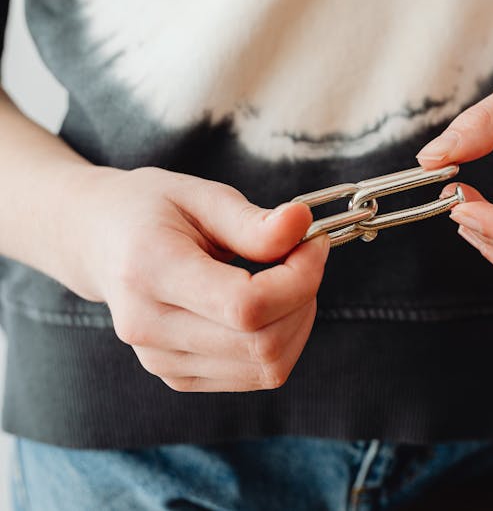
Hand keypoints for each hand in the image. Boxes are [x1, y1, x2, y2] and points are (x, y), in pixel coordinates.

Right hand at [66, 166, 326, 391]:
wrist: (98, 241)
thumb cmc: (151, 210)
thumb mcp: (200, 196)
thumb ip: (253, 221)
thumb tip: (303, 225)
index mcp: (150, 271)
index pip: (246, 306)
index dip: (299, 279)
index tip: (313, 242)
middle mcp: (149, 327)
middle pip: (263, 343)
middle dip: (305, 297)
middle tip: (305, 254)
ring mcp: (161, 360)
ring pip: (268, 367)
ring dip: (299, 321)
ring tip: (288, 278)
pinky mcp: (177, 376)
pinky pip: (257, 376)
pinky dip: (283, 340)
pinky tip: (272, 305)